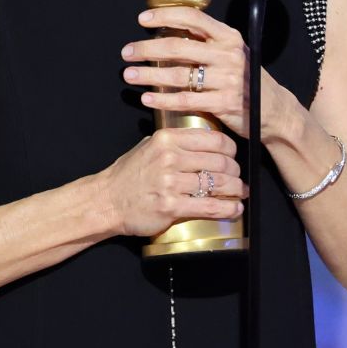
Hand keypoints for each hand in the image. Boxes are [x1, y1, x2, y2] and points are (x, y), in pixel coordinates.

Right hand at [100, 128, 246, 237]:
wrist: (107, 200)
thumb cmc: (129, 175)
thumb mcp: (149, 146)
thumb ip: (174, 141)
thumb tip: (204, 140)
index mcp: (167, 139)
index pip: (212, 139)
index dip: (230, 149)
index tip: (233, 157)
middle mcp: (169, 157)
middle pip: (219, 161)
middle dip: (235, 172)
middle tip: (238, 178)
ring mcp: (169, 182)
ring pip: (217, 183)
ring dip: (235, 190)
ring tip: (239, 192)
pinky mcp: (170, 206)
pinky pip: (208, 206)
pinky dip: (227, 208)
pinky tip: (235, 208)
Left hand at [121, 6, 293, 139]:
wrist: (273, 110)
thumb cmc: (246, 80)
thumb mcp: (233, 54)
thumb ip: (207, 43)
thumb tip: (169, 30)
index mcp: (229, 37)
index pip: (192, 17)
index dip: (164, 15)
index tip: (142, 20)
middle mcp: (229, 54)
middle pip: (178, 46)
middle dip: (146, 49)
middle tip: (127, 52)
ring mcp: (228, 79)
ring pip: (178, 74)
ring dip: (148, 75)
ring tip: (129, 76)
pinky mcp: (224, 103)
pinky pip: (186, 100)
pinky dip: (163, 99)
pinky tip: (147, 98)